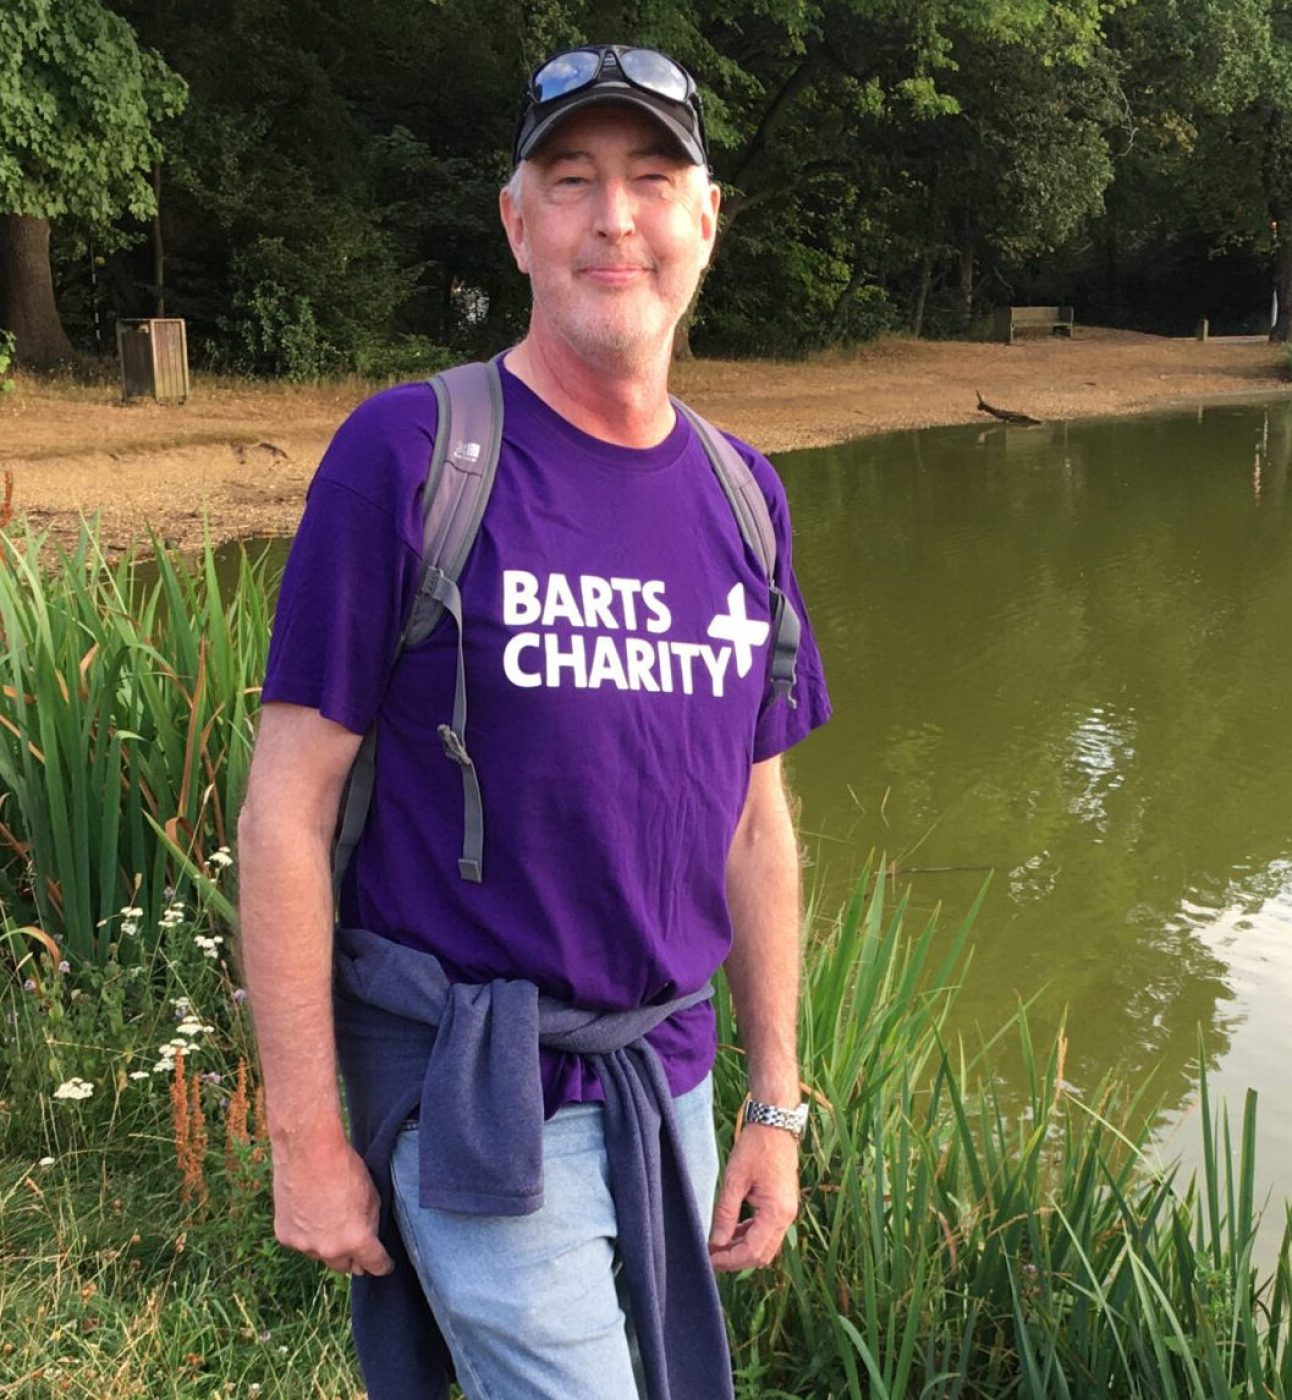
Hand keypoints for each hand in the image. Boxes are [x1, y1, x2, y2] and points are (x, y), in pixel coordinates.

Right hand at [271, 1134, 393, 1276]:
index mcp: (356, 1240)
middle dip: (352, 1255)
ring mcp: (304, 1246)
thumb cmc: (344, 1168)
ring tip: (327, 1214)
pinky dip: (306, 1233)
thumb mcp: (372, 1195)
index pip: (375, 1265)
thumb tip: (369, 1238)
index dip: (382, 1264)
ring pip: (321, 1255)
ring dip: (327, 1243)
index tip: (383, 1263)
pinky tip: (308, 1210)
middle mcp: (330, 1250)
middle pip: (345, 1266)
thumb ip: (371, 1224)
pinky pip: (301, 1242)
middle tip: (353, 1237)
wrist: (308, 1151)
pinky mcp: (285, 1237)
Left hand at [707, 1124, 798, 1271]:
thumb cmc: (756, 1147)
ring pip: (766, 1245)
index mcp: (776, 1212)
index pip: (753, 1251)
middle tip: (712, 1256)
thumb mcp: (735, 1179)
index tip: (709, 1259)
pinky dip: (750, 1235)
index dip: (730, 1260)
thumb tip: (717, 1241)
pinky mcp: (783, 1204)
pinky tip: (732, 1230)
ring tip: (718, 1245)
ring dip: (743, 1248)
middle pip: (762, 1254)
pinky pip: (767, 1230)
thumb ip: (726, 1213)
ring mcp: (787, 1211)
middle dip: (736, 1259)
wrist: (774, 1123)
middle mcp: (787, 1216)